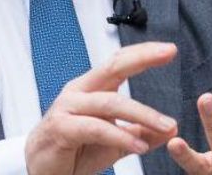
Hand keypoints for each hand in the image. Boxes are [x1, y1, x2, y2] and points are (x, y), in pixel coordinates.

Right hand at [25, 41, 179, 174]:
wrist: (42, 172)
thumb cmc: (73, 151)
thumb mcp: (114, 143)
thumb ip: (139, 133)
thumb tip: (170, 130)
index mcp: (90, 89)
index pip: (118, 62)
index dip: (142, 53)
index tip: (168, 49)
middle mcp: (79, 92)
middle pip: (113, 67)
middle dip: (142, 58)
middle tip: (168, 53)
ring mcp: (68, 108)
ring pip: (110, 103)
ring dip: (142, 114)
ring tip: (166, 125)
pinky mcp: (61, 128)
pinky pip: (96, 128)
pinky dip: (120, 135)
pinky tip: (140, 146)